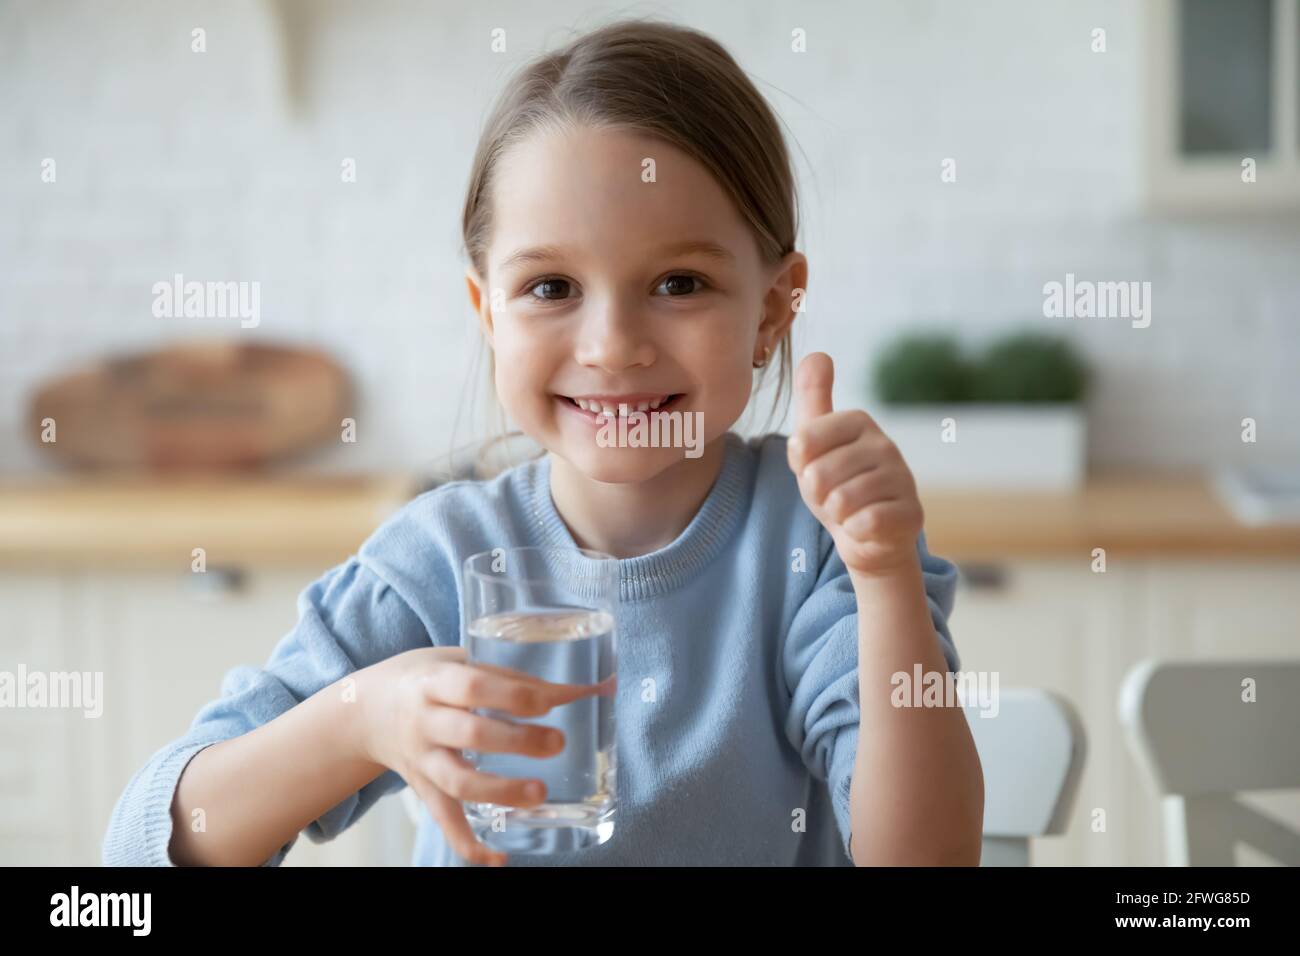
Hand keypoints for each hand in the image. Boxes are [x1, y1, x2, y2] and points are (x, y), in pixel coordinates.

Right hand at [355, 646, 604, 865]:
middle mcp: (424, 722)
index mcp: (434, 681)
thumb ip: (506, 673)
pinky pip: (444, 821)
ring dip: (500, 791)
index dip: (514, 695)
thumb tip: (578, 688)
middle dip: (517, 741)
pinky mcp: (423, 789)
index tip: (551, 701)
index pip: (474, 686)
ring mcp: (422, 760)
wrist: (364, 712)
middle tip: (558, 742)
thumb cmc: (424, 679)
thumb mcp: (454, 660)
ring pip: (458, 782)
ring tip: (540, 794)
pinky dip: (469, 845)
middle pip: (470, 735)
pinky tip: (499, 857)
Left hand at [787, 351, 923, 580]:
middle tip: (834, 495)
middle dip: (817, 495)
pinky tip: (866, 526)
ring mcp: (902, 478)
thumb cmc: (836, 483)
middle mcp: (885, 444)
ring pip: (841, 501)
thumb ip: (812, 399)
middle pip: (819, 475)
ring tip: (850, 510)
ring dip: (837, 515)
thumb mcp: (814, 442)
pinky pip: (864, 523)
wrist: (867, 534)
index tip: (815, 468)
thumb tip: (817, 354)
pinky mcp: (911, 513)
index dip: (800, 465)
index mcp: (859, 421)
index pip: (804, 441)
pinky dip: (855, 531)